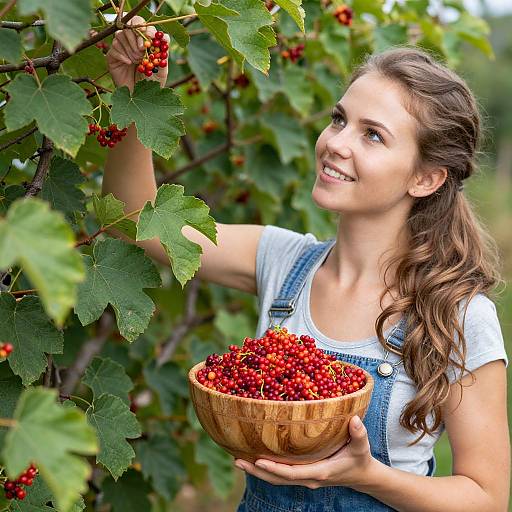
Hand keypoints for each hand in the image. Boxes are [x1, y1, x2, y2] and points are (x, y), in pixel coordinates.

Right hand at [106, 15, 169, 91]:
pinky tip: (128, 64)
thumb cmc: (152, 85)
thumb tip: (165, 37)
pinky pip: (114, 48)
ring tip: (136, 62)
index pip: (142, 24)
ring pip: (120, 35)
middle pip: (129, 25)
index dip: (145, 28)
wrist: (138, 97)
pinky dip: (122, 55)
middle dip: (136, 37)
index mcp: (145, 42)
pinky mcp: (112, 56)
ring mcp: (121, 48)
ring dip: (130, 48)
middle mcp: (132, 42)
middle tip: (142, 51)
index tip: (150, 38)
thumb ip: (164, 55)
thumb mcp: (161, 71)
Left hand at [234, 415, 374, 488]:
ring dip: (257, 472)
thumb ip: (359, 434)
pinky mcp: (303, 474)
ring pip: (277, 479)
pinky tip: (253, 459)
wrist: (362, 476)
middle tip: (236, 460)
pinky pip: (281, 474)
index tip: (258, 461)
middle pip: (278, 479)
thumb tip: (355, 420)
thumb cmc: (360, 458)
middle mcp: (309, 478)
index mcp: (320, 472)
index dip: (275, 469)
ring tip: (237, 460)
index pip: (292, 473)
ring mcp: (305, 478)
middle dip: (257, 472)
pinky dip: (266, 469)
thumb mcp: (362, 446)